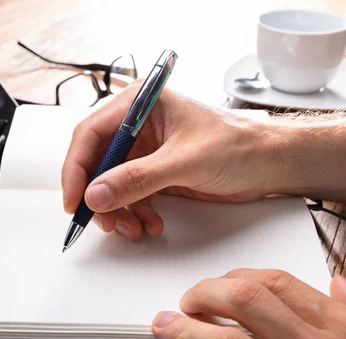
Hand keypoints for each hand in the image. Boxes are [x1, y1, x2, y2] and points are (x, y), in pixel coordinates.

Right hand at [61, 82, 280, 239]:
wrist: (270, 165)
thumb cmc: (239, 145)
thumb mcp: (185, 161)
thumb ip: (138, 179)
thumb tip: (97, 194)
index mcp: (141, 104)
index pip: (91, 133)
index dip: (77, 168)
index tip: (75, 199)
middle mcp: (138, 127)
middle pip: (97, 162)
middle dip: (99, 196)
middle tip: (103, 221)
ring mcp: (147, 151)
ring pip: (112, 184)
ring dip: (118, 210)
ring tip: (133, 228)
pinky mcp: (156, 173)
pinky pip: (131, 196)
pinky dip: (135, 213)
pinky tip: (150, 225)